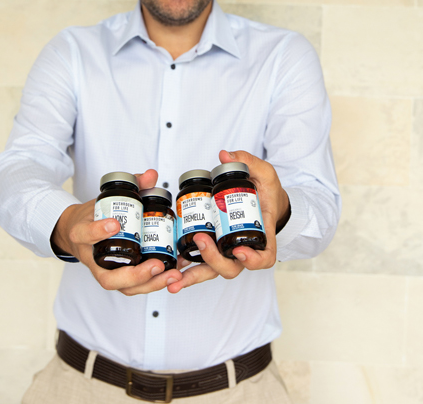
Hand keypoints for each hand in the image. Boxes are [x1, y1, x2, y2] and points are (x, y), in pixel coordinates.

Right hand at [52, 169, 181, 295]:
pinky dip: (153, 284)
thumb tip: (151, 175)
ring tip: (171, 274)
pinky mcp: (116, 278)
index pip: (85, 235)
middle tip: (156, 264)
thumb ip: (130, 187)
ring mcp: (103, 271)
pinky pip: (132, 288)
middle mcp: (91, 259)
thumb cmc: (91, 216)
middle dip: (135, 274)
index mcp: (81, 235)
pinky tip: (172, 277)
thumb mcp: (104, 198)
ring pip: (123, 287)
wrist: (77, 232)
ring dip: (149, 284)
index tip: (115, 223)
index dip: (98, 231)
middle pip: (107, 277)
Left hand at [168, 150, 287, 293]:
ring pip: (211, 272)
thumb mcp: (265, 174)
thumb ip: (249, 162)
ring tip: (172, 279)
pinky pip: (199, 265)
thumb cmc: (266, 192)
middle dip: (214, 260)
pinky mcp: (211, 250)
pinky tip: (168, 271)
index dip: (254, 260)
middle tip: (199, 240)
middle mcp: (244, 250)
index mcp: (263, 236)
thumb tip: (225, 154)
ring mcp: (226, 252)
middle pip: (232, 268)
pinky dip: (184, 271)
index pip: (265, 258)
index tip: (238, 250)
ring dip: (191, 278)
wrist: (262, 201)